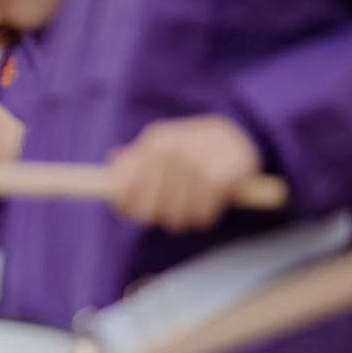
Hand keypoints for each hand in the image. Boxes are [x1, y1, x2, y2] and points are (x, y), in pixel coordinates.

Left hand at [106, 115, 262, 231]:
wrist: (240, 135)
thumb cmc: (193, 146)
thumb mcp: (163, 144)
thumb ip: (135, 158)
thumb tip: (110, 166)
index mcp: (156, 140)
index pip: (125, 187)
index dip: (125, 205)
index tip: (134, 213)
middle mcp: (174, 150)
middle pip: (149, 207)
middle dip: (157, 215)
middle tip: (168, 213)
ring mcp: (197, 163)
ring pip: (176, 215)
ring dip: (183, 218)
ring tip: (190, 208)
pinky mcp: (221, 178)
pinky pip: (202, 215)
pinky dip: (205, 216)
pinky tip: (209, 205)